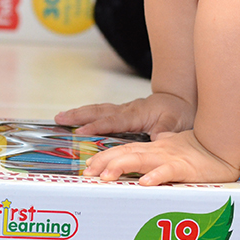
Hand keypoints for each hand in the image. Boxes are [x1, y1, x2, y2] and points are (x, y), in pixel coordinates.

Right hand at [54, 92, 193, 137]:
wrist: (180, 101)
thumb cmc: (179, 112)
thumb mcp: (175, 122)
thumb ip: (164, 130)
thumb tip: (156, 139)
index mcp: (137, 114)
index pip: (113, 121)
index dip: (96, 126)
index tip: (80, 131)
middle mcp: (127, 110)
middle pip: (99, 111)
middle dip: (78, 115)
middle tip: (59, 118)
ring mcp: (123, 111)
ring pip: (98, 110)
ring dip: (79, 113)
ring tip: (59, 117)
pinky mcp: (122, 114)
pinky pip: (101, 114)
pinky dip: (87, 115)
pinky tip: (76, 120)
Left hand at [83, 129, 239, 184]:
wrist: (223, 145)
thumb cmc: (199, 150)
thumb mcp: (173, 151)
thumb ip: (158, 152)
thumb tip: (147, 154)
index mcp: (153, 149)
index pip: (124, 150)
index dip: (105, 157)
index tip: (88, 167)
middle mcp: (157, 151)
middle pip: (126, 153)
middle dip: (105, 161)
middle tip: (88, 172)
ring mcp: (170, 158)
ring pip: (142, 160)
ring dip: (122, 166)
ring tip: (106, 176)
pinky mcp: (185, 167)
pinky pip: (168, 171)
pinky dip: (156, 176)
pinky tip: (144, 183)